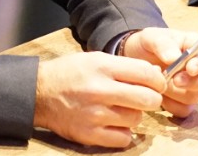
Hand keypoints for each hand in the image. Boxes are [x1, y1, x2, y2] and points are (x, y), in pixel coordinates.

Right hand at [33, 51, 163, 148]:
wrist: (39, 92)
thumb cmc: (70, 73)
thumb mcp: (94, 59)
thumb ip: (123, 66)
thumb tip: (154, 75)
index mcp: (102, 66)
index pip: (146, 73)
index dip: (158, 79)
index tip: (157, 84)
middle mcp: (99, 90)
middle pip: (147, 99)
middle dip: (152, 99)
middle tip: (145, 98)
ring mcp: (94, 114)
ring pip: (136, 119)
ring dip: (133, 115)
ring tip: (121, 109)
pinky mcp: (89, 134)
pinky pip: (123, 138)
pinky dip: (123, 132)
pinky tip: (114, 123)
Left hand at [121, 28, 197, 116]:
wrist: (137, 59)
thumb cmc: (148, 44)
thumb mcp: (150, 37)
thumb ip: (163, 44)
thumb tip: (174, 58)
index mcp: (197, 48)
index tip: (189, 68)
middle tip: (176, 80)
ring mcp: (195, 88)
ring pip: (194, 96)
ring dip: (175, 92)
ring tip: (158, 81)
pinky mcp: (184, 103)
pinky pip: (183, 110)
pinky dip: (170, 104)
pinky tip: (159, 94)